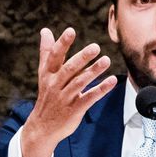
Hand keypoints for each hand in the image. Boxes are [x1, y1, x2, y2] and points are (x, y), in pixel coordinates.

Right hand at [18, 27, 117, 156]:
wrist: (43, 126)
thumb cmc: (47, 95)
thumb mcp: (44, 74)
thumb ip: (47, 52)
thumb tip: (45, 30)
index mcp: (48, 74)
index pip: (54, 56)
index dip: (62, 44)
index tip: (70, 31)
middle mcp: (56, 85)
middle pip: (69, 69)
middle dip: (82, 58)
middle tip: (95, 47)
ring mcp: (65, 98)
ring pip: (80, 82)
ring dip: (94, 71)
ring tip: (106, 60)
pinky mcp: (75, 109)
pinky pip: (90, 98)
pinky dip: (101, 89)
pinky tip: (112, 80)